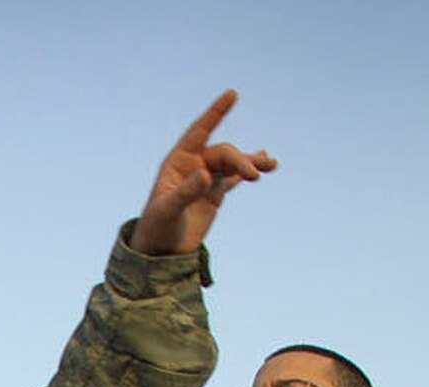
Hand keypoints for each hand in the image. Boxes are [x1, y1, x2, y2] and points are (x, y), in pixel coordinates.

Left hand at [132, 89, 275, 255]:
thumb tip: (206, 175)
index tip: (233, 94)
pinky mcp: (215, 193)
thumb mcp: (168, 210)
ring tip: (271, 165)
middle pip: (223, 154)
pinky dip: (249, 171)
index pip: (199, 131)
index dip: (216, 112)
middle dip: (240, 161)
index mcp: (178, 161)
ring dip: (251, 162)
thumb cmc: (157, 227)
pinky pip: (235, 177)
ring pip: (233, 163)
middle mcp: (193, 165)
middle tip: (253, 176)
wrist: (160, 249)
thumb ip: (186, 192)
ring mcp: (206, 178)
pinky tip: (266, 164)